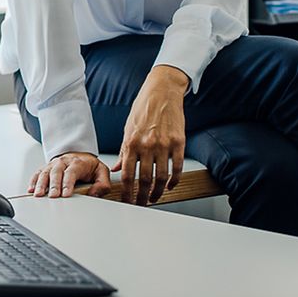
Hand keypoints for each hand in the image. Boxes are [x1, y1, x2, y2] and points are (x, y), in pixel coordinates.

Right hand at [28, 152, 111, 198]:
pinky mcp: (46, 168)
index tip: (66, 194)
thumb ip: (102, 184)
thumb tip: (94, 193)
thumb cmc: (89, 167)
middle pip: (56, 172)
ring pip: (45, 172)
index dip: (68, 183)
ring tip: (38, 195)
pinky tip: (31, 189)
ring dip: (41, 184)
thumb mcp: (101, 172)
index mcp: (78, 163)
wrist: (79, 156)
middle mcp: (64, 162)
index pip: (72, 172)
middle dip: (54, 185)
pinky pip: (38, 173)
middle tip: (53, 196)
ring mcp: (53, 164)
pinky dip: (33, 181)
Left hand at [113, 65, 187, 205]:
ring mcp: (164, 144)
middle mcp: (147, 145)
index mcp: (131, 142)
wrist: (162, 91)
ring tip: (154, 198)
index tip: (127, 201)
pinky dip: (174, 180)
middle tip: (141, 205)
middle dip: (142, 197)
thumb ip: (124, 151)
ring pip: (161, 177)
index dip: (127, 192)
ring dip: (157, 192)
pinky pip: (177, 167)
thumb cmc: (143, 109)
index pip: (128, 175)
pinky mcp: (179, 142)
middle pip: (144, 180)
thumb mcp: (128, 128)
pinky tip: (170, 186)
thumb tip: (118, 169)